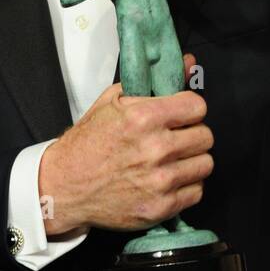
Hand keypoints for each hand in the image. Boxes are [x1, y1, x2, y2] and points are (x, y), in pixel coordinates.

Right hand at [40, 54, 213, 237]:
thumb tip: (188, 64)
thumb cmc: (87, 143)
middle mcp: (155, 149)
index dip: (190, 109)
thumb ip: (153, 82)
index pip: (197, 107)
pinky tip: (169, 179)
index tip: (182, 114)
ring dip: (192, 160)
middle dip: (192, 134)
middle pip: (205, 136)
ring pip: (205, 164)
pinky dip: (186, 185)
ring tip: (173, 159)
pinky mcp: (160, 207)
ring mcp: (159, 181)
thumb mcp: (113, 101)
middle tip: (175, 137)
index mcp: (142, 118)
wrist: (64, 185)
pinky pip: (197, 191)